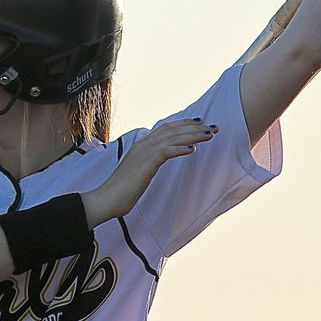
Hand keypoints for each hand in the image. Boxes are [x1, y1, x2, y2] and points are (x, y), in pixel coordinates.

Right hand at [82, 118, 218, 226]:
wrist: (107, 198)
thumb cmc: (121, 190)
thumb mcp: (137, 172)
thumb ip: (146, 163)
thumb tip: (154, 162)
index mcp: (141, 145)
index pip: (166, 128)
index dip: (184, 123)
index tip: (200, 122)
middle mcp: (143, 144)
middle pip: (173, 130)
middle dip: (195, 127)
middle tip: (213, 126)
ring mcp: (144, 153)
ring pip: (172, 138)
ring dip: (193, 135)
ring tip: (210, 134)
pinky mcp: (146, 164)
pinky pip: (166, 151)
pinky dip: (180, 148)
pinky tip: (193, 149)